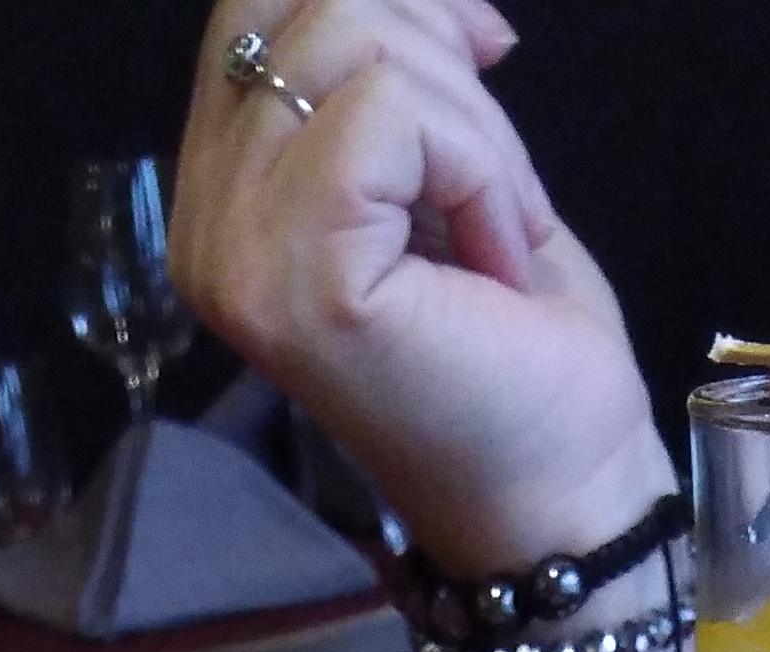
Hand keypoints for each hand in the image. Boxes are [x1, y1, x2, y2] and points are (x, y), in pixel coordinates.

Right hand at [171, 0, 671, 575]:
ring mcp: (240, 258)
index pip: (260, 4)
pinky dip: (479, 164)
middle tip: (493, 174)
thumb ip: (382, 71)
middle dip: (438, 53)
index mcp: (221, 194)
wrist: (563, 485)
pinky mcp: (300, 279)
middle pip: (309, 4)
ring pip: (355, 46)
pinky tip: (494, 254)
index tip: (479, 65)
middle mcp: (206, 226)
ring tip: (495, 226)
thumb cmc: (514, 343)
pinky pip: (390, 112)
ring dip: (470, 121)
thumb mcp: (437, 159)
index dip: (391, 1)